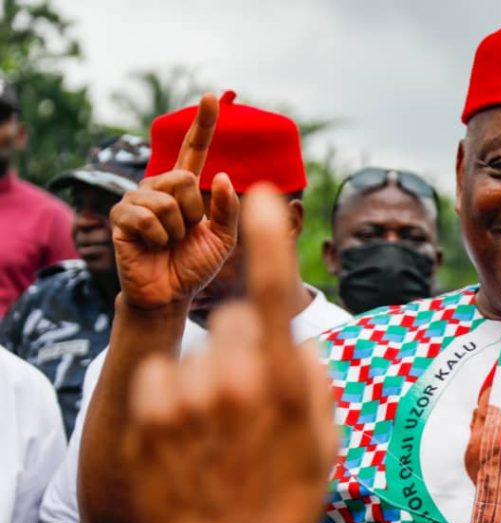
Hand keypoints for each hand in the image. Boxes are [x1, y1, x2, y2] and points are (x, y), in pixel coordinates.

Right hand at [110, 93, 239, 310]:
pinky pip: (148, 217)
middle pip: (185, 178)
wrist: (169, 295)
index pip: (195, 150)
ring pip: (168, 200)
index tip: (211, 96)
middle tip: (184, 235)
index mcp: (186, 189)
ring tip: (167, 243)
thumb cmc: (194, 266)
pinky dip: (158, 237)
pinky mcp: (120, 217)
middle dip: (193, 213)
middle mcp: (159, 187)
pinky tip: (151, 247)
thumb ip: (227, 209)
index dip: (203, 124)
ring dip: (176, 230)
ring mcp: (136, 199)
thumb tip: (222, 175)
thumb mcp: (223, 238)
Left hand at [125, 186, 336, 522]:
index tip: (257, 194)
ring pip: (197, 350)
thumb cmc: (284, 505)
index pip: (274, 295)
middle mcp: (234, 382)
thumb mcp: (323, 445)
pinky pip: (160, 374)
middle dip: (245, 346)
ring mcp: (185, 398)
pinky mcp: (146, 416)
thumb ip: (316, 384)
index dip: (267, 240)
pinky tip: (185, 435)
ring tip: (214, 431)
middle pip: (234, 322)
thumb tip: (301, 344)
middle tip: (249, 399)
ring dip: (207, 376)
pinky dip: (171, 394)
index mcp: (286, 386)